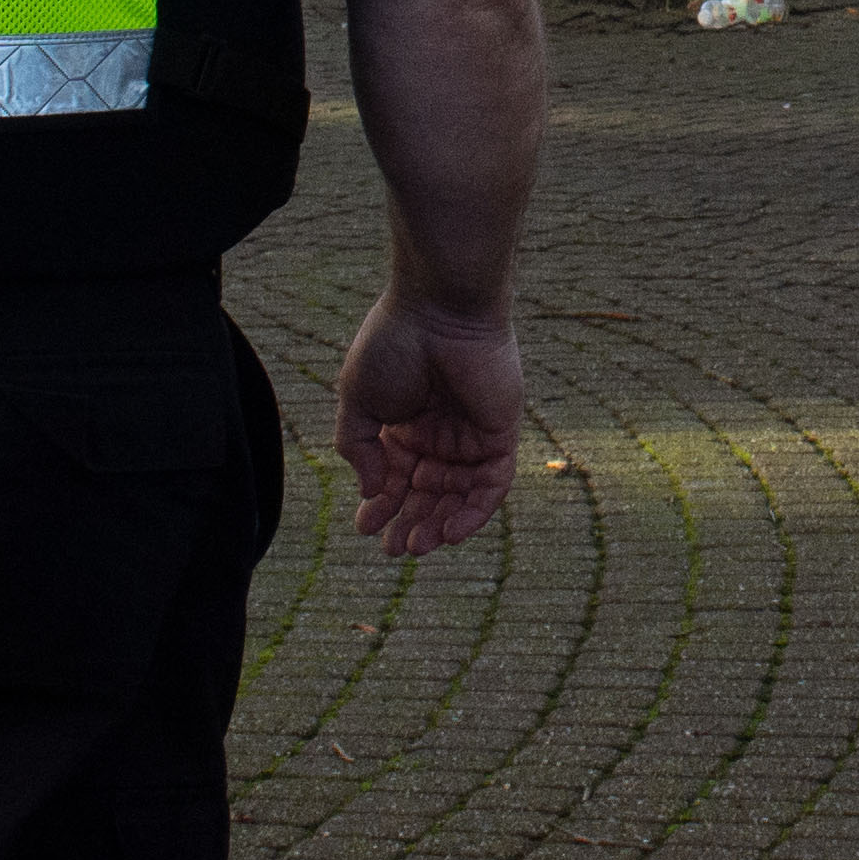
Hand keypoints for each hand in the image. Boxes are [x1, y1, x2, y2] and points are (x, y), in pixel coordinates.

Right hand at [332, 290, 523, 556]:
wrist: (438, 309)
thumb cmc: (393, 344)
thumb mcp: (358, 399)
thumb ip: (358, 447)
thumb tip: (372, 491)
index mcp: (405, 422)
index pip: (395, 476)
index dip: (380, 505)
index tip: (364, 528)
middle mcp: (439, 432)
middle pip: (427, 492)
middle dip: (410, 522)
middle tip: (394, 550)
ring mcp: (470, 434)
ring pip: (459, 495)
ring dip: (440, 525)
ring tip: (416, 546)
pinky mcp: (500, 433)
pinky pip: (492, 484)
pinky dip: (475, 512)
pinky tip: (451, 534)